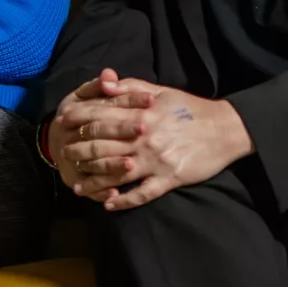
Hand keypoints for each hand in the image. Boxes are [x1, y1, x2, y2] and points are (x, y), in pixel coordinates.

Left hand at [52, 68, 251, 209]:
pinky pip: (142, 193)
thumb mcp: (160, 92)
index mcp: (140, 115)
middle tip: (64, 155)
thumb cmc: (190, 109)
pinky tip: (109, 205)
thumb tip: (103, 82)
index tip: (62, 123)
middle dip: (79, 152)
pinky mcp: (169, 178)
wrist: (225, 129)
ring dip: (94, 181)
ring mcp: (156, 160)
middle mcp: (144, 138)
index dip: (78, 121)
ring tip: (78, 186)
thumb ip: (129, 88)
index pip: (100, 117)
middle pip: (102, 147)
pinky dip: (124, 201)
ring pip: (116, 174)